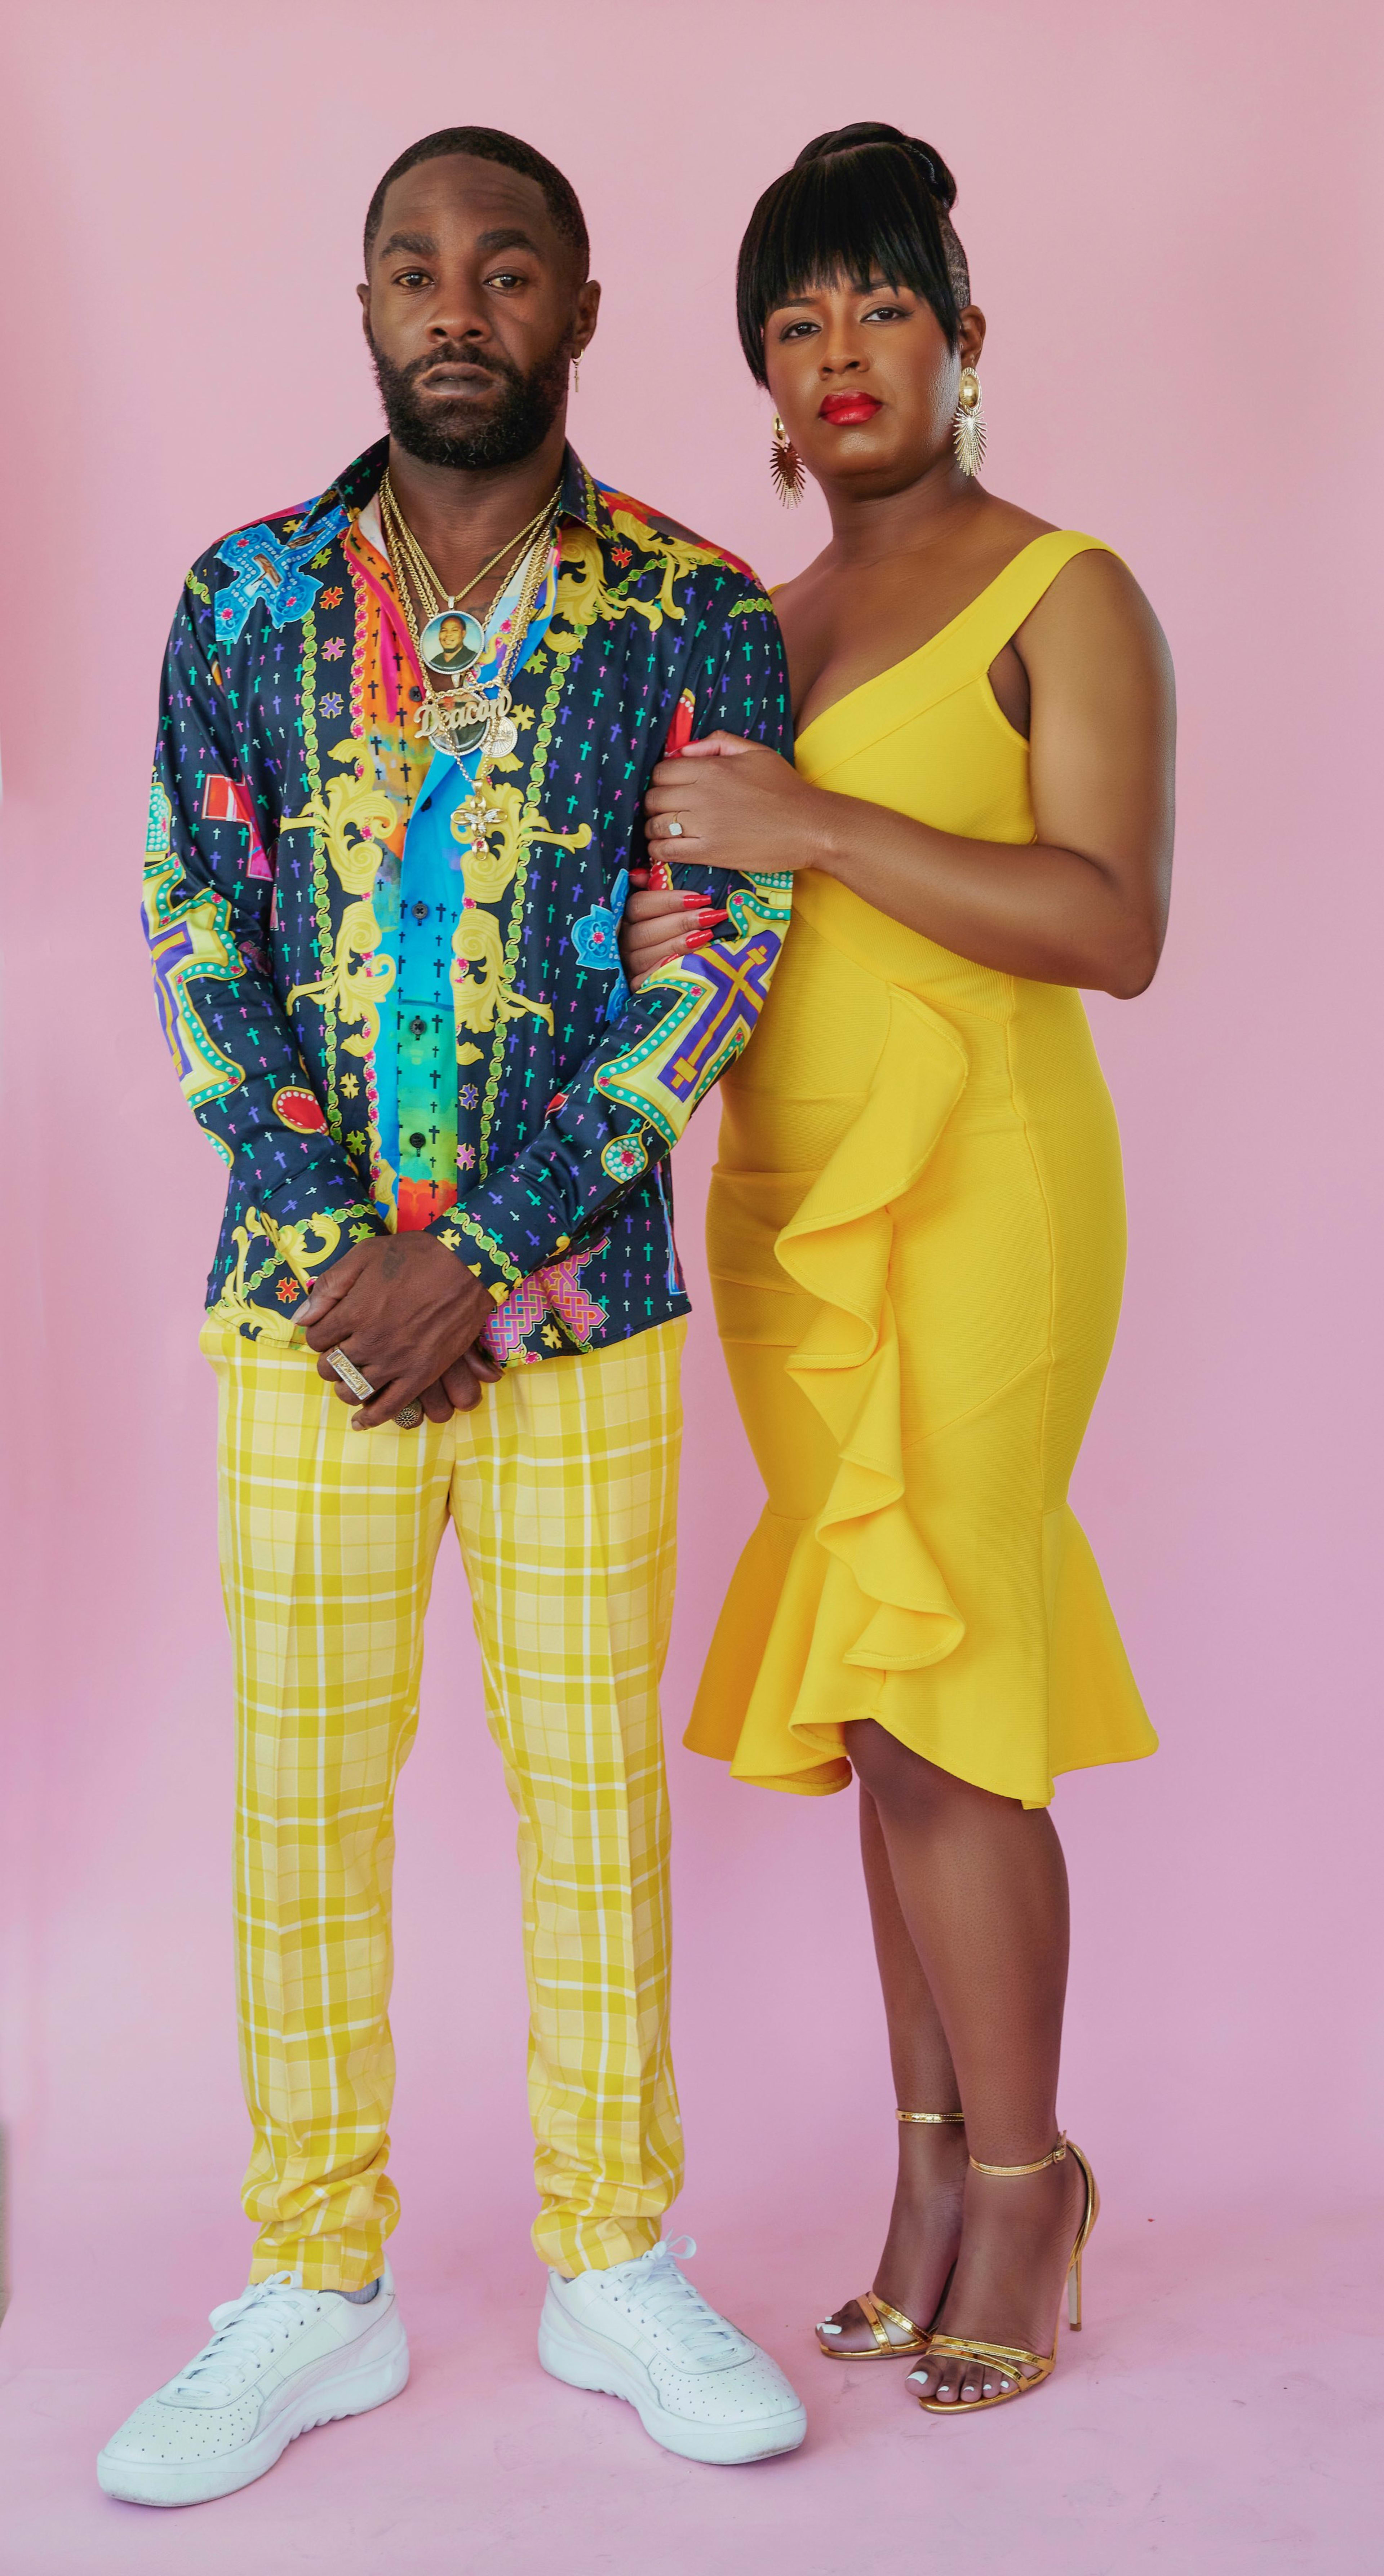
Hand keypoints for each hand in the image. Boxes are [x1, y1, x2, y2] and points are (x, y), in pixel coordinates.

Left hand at [299, 1235, 496, 1428]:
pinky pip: (389, 1407)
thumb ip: (330, 1286)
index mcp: (354, 1312)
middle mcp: (371, 1342)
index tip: (328, 1328)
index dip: (317, 1333)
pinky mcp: (421, 1374)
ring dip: (344, 1385)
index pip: (315, 1338)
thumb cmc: (416, 1256)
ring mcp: (396, 1362)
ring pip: (352, 1390)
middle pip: (330, 1366)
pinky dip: (370, 1418)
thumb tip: (301, 1318)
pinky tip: (359, 1423)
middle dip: (328, 1359)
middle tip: (339, 1349)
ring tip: (350, 1376)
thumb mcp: (365, 1254)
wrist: (468, 1266)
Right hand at [619, 880, 726, 989]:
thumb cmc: (669, 925)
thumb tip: (639, 875)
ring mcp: (627, 964)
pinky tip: (686, 961)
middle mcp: (623, 941)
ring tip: (706, 935)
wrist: (673, 970)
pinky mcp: (635, 984)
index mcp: (625, 917)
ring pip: (646, 954)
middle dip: (681, 922)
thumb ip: (651, 888)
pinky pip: (646, 979)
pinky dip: (664, 970)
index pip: (639, 905)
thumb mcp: (661, 906)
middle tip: (710, 916)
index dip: (669, 901)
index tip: (701, 898)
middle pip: (644, 931)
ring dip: (678, 943)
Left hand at [643, 731, 823, 874]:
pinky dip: (659, 851)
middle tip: (667, 810)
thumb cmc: (786, 788)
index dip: (661, 780)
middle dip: (655, 805)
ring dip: (655, 829)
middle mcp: (702, 794)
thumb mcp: (756, 752)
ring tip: (666, 831)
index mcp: (711, 768)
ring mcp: (704, 825)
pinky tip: (666, 849)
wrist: (810, 826)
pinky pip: (665, 851)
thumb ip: (718, 742)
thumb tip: (684, 750)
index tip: (670, 788)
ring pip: (656, 825)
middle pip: (654, 798)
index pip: (662, 771)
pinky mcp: (708, 852)